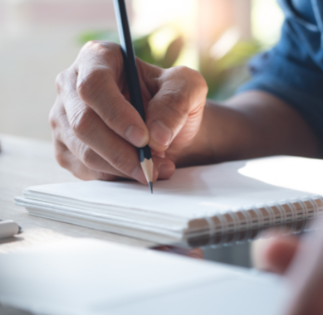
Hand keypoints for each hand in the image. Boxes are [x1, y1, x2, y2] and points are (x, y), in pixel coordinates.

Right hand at [49, 41, 208, 182]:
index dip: (117, 114)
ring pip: (85, 152)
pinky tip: (138, 172)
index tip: (144, 138)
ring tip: (156, 169)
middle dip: (122, 152)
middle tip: (152, 166)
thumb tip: (156, 135)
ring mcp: (65, 119)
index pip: (94, 85)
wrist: (166, 130)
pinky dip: (117, 177)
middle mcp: (71, 86)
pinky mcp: (67, 149)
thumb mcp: (188, 89)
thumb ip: (176, 103)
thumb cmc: (173, 102)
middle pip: (84, 124)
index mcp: (97, 58)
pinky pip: (86, 171)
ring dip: (124, 168)